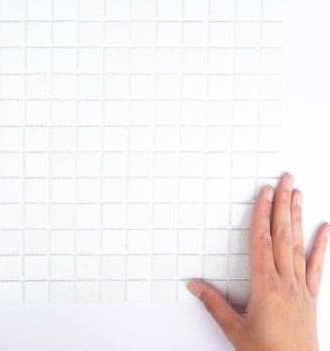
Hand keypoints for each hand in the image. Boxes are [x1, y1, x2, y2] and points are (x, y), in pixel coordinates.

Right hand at [188, 174, 329, 350]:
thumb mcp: (235, 330)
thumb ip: (214, 304)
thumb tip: (194, 285)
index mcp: (265, 286)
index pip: (261, 241)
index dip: (261, 214)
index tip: (263, 193)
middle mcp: (285, 282)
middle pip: (283, 235)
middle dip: (283, 204)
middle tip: (285, 181)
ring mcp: (301, 288)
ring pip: (299, 245)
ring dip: (298, 217)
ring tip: (298, 194)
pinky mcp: (310, 297)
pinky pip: (316, 267)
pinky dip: (320, 246)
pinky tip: (325, 229)